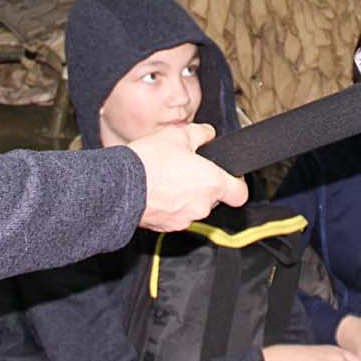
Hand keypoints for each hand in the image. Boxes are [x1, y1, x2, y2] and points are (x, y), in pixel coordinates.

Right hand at [127, 123, 247, 230]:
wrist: (120, 186)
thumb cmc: (149, 162)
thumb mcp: (177, 135)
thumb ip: (200, 134)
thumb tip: (208, 134)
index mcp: (212, 183)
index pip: (240, 193)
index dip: (237, 183)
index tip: (230, 176)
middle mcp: (202, 205)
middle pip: (213, 197)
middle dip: (203, 184)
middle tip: (186, 168)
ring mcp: (184, 218)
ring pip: (193, 206)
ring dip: (185, 195)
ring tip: (167, 178)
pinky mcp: (166, 227)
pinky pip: (175, 215)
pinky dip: (170, 205)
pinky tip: (157, 190)